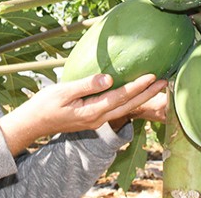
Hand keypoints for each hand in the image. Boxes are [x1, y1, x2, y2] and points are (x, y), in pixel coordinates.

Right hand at [0, 73, 166, 155]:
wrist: (34, 124)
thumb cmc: (45, 105)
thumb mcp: (63, 91)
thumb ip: (86, 85)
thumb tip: (108, 78)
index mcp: (92, 111)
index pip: (121, 97)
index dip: (138, 86)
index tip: (152, 75)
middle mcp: (98, 118)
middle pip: (129, 105)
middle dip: (148, 94)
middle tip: (166, 82)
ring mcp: (97, 120)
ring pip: (126, 109)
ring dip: (142, 98)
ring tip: (158, 87)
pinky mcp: (94, 118)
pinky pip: (118, 109)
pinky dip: (131, 101)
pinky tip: (136, 93)